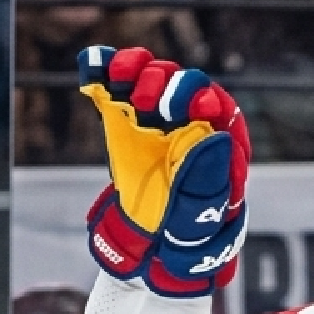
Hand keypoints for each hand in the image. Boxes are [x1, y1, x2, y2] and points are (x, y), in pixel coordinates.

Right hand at [78, 45, 249, 295]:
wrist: (145, 246)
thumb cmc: (183, 236)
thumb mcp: (199, 218)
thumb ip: (205, 181)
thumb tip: (212, 137)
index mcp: (218, 144)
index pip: (218, 106)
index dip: (205, 99)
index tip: (195, 107)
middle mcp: (189, 123)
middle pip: (183, 85)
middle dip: (167, 86)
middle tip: (150, 106)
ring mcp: (155, 117)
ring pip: (152, 77)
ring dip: (137, 70)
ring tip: (121, 81)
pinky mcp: (123, 116)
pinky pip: (115, 83)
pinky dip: (104, 68)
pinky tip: (95, 68)